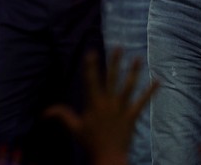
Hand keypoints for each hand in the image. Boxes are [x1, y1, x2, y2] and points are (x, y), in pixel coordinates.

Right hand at [44, 49, 156, 164]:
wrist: (109, 158)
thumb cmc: (90, 143)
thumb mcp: (73, 128)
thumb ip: (61, 116)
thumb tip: (43, 111)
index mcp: (94, 103)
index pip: (91, 80)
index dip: (91, 66)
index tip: (91, 52)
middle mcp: (108, 102)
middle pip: (112, 78)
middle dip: (114, 61)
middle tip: (118, 46)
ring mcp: (122, 109)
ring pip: (128, 86)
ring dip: (133, 71)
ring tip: (137, 57)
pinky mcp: (132, 116)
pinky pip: (142, 102)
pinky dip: (150, 91)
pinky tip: (157, 81)